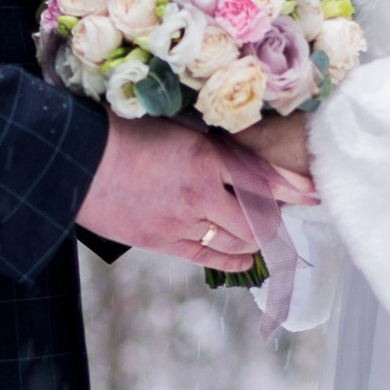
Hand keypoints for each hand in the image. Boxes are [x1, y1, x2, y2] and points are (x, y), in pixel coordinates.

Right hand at [78, 113, 303, 267]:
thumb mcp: (172, 129)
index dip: (292, 187)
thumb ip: (206, 146)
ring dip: (256, 239)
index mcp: (206, 154)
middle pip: (256, 215)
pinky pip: (209, 256)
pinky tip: (245, 259)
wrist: (76, 161)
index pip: (262, 176)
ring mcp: (184, 220)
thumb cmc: (118, 135)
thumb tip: (233, 159)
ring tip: (265, 237)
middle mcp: (203, 190)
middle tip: (284, 218)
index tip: (313, 193)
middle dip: (274, 218)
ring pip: (237, 238)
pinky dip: (233, 260)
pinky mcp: (164, 241)